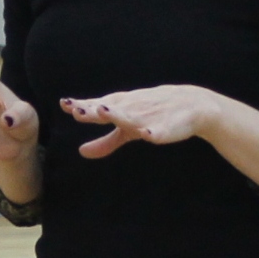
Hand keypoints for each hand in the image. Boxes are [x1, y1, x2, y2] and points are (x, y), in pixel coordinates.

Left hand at [59, 85, 219, 157]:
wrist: (193, 106)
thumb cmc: (153, 115)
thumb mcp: (127, 131)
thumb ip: (105, 142)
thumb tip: (81, 152)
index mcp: (123, 109)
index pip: (99, 107)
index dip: (83, 106)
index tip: (65, 105)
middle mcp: (133, 110)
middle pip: (112, 109)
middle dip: (96, 109)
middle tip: (77, 110)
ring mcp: (150, 117)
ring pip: (132, 117)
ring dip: (119, 114)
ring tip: (103, 111)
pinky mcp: (168, 127)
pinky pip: (161, 131)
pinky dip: (155, 132)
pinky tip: (148, 135)